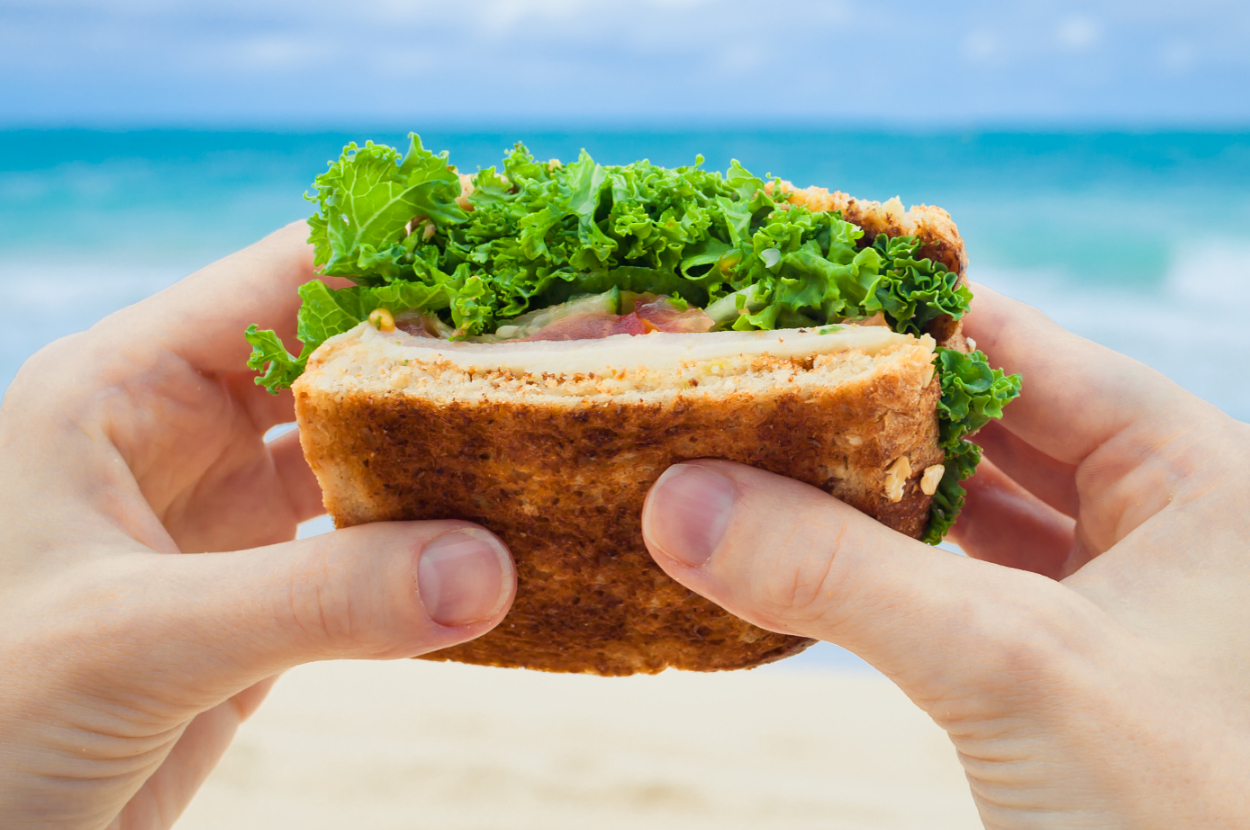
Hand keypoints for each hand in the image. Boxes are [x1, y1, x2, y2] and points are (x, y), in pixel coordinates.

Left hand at [0, 223, 515, 829]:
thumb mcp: (139, 638)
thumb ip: (319, 600)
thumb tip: (493, 568)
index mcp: (121, 389)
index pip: (279, 278)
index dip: (394, 250)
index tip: (512, 238)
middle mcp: (177, 436)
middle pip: (336, 357)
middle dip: (439, 348)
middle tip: (562, 339)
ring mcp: (219, 517)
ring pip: (357, 453)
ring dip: (441, 450)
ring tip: (547, 432)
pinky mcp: (254, 597)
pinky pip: (362, 549)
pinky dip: (428, 546)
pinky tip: (496, 542)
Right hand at [642, 284, 1249, 827]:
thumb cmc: (1184, 814)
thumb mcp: (1008, 668)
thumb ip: (839, 575)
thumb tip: (677, 501)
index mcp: (1196, 468)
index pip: (1019, 346)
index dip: (893, 317)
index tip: (774, 301)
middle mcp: (1164, 513)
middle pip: (986, 421)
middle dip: (864, 409)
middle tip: (744, 383)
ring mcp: (1116, 593)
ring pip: (969, 507)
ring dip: (868, 492)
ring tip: (755, 460)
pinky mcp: (1068, 665)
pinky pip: (962, 585)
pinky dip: (887, 570)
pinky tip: (810, 557)